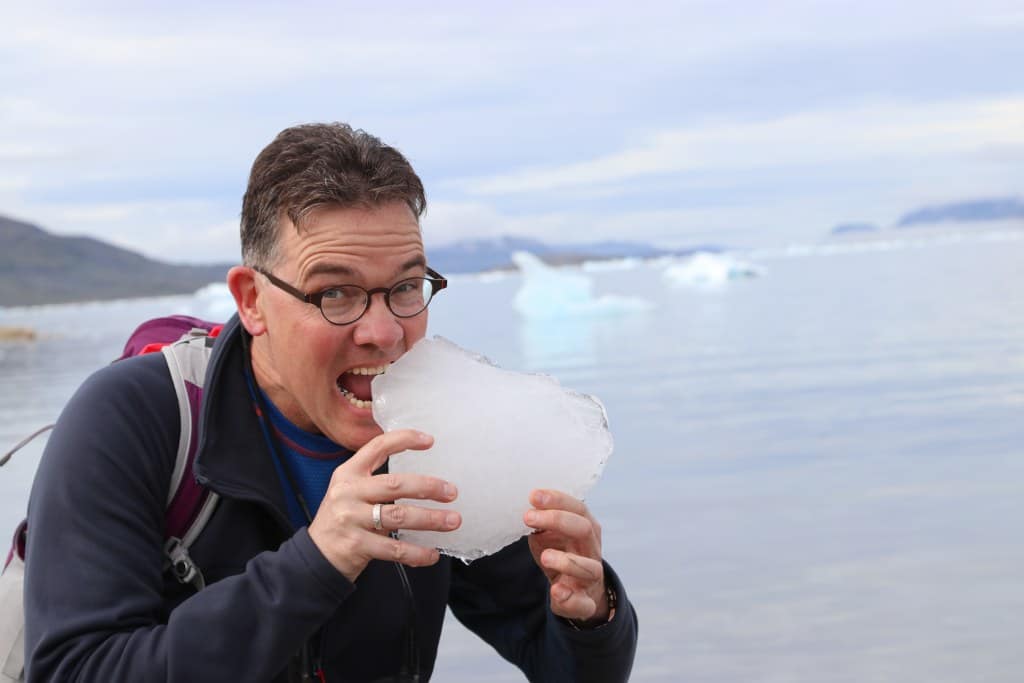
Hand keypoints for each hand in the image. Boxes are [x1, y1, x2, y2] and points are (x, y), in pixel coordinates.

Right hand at [308, 429, 460, 581]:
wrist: (315, 556)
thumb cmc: (342, 520)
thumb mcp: (350, 492)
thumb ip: (377, 482)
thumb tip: (424, 481)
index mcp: (348, 473)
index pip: (377, 447)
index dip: (404, 440)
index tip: (430, 440)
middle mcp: (348, 492)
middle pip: (395, 484)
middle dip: (428, 487)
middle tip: (451, 491)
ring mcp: (351, 519)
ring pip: (399, 516)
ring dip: (430, 519)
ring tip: (452, 521)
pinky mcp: (356, 545)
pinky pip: (394, 549)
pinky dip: (417, 552)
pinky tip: (432, 553)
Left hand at [524, 489, 608, 623]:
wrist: (576, 589)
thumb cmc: (560, 552)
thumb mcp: (550, 535)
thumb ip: (541, 524)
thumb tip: (526, 510)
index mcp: (586, 528)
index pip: (578, 508)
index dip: (557, 500)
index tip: (534, 496)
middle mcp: (591, 549)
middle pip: (584, 529)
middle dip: (557, 520)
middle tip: (528, 517)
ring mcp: (591, 577)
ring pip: (589, 568)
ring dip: (567, 561)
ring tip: (545, 557)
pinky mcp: (585, 602)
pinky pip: (583, 603)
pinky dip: (571, 599)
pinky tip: (556, 591)